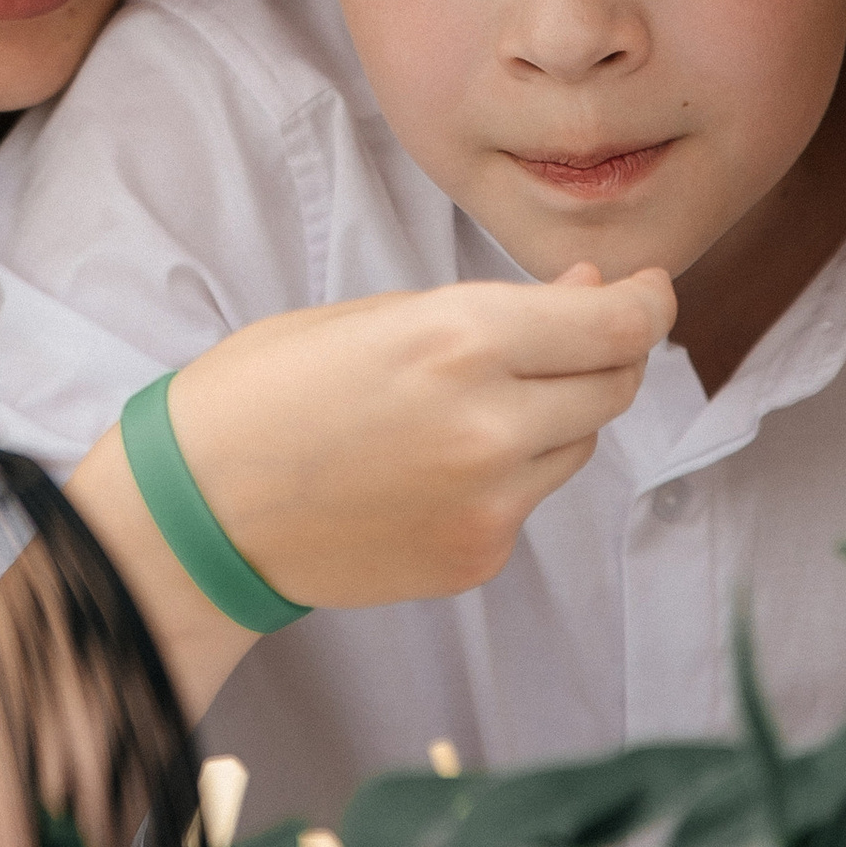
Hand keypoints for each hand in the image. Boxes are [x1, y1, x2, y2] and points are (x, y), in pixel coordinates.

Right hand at [168, 261, 673, 609]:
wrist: (197, 509)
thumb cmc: (267, 391)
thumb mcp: (377, 315)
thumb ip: (494, 307)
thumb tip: (590, 290)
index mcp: (462, 342)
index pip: (615, 324)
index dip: (647, 301)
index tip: (648, 289)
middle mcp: (492, 426)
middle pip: (613, 385)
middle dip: (606, 351)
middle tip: (573, 330)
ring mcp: (489, 503)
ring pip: (576, 444)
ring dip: (554, 412)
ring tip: (468, 399)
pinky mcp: (476, 558)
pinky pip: (529, 500)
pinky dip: (507, 471)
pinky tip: (432, 461)